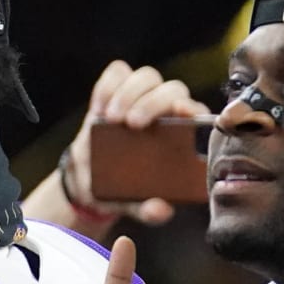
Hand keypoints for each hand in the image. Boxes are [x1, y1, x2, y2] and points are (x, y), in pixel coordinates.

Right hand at [62, 60, 209, 225]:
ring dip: (129, 92)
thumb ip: (148, 209)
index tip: (179, 114)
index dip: (192, 108)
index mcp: (179, 135)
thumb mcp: (133, 203)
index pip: (196, 111)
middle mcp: (163, 110)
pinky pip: (116, 73)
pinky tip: (99, 107)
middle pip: (171, 89)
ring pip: (145, 76)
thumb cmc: (121, 189)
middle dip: (152, 102)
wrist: (87, 178)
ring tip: (110, 118)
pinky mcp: (112, 90)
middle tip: (130, 123)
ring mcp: (138, 97)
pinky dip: (108, 85)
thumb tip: (160, 210)